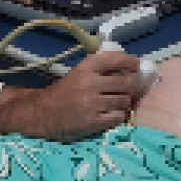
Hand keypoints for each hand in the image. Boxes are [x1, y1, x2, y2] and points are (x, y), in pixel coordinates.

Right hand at [0, 50, 140, 139]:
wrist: (43, 114)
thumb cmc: (65, 92)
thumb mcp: (79, 72)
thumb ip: (100, 67)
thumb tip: (131, 66)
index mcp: (86, 67)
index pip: (116, 59)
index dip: (131, 61)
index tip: (138, 65)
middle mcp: (89, 83)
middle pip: (127, 82)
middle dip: (133, 86)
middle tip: (132, 90)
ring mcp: (91, 103)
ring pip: (124, 100)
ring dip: (125, 103)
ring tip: (118, 103)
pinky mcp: (92, 122)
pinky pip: (118, 117)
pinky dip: (118, 116)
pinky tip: (111, 115)